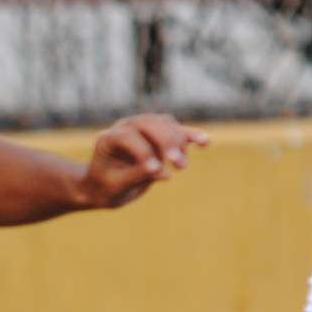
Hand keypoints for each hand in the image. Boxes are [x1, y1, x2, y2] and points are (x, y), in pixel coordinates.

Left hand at [80, 114, 207, 210]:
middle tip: (179, 166)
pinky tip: (205, 142)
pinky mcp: (158, 135)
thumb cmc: (106, 187)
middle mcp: (126, 127)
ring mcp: (143, 128)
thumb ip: (137, 175)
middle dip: (167, 143)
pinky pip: (177, 131)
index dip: (144, 152)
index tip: (156, 171)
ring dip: (179, 142)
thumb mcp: (117, 185)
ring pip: (167, 125)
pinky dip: (191, 136)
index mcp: (109, 138)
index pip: (129, 136)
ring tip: (181, 166)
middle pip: (151, 124)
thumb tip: (163, 173)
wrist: (105, 187)